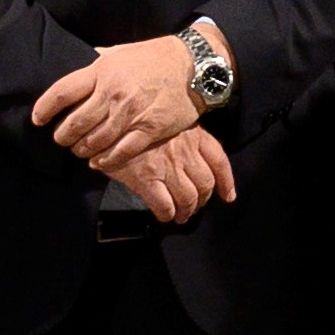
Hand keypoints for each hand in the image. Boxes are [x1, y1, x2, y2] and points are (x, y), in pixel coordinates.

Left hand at [34, 34, 204, 170]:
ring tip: (80, 151)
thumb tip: (84, 58)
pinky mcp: (150, 130)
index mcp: (102, 70)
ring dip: (83, 150)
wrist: (194, 67)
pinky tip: (99, 162)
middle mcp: (113, 93)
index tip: (38, 119)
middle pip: (76, 122)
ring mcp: (131, 113)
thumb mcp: (121, 51)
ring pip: (95, 140)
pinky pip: (121, 152)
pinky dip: (106, 161)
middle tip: (61, 140)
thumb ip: (100, 59)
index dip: (45, 108)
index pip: (62, 92)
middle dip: (63, 136)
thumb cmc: (155, 57)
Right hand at [111, 125, 236, 225]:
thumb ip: (180, 135)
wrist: (106, 119)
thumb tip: (190, 156)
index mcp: (192, 134)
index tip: (228, 195)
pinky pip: (165, 205)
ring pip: (189, 198)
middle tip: (194, 207)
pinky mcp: (147, 179)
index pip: (219, 160)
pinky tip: (164, 215)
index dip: (226, 182)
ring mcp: (167, 166)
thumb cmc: (134, 118)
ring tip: (181, 216)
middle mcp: (184, 151)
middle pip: (205, 183)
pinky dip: (167, 214)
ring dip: (186, 211)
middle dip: (202, 200)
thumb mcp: (165, 119)